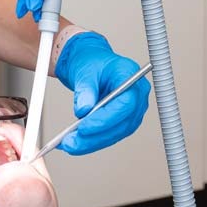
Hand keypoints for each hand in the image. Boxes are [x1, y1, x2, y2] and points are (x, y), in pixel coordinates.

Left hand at [54, 31, 150, 153]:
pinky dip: (92, 141)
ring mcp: (133, 110)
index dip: (106, 119)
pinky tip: (75, 143)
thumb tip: (83, 110)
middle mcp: (137, 95)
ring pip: (116, 133)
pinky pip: (110, 135)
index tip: (84, 127)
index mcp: (131, 76)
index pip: (126, 104)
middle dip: (95, 136)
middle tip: (71, 142)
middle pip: (122, 123)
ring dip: (92, 143)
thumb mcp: (85, 71)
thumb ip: (85, 90)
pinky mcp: (123, 120)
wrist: (91, 64)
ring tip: (69, 144)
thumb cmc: (92, 62)